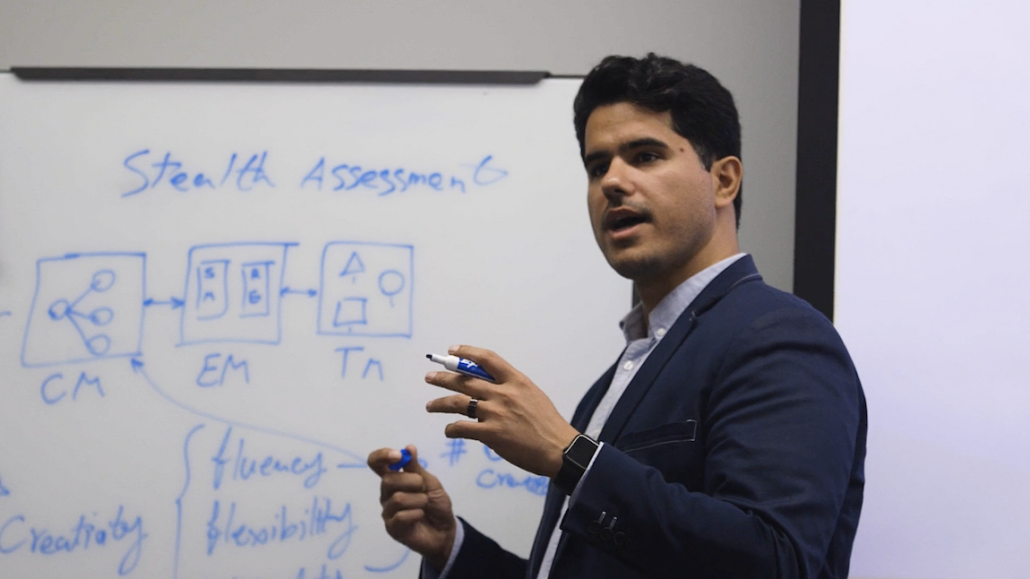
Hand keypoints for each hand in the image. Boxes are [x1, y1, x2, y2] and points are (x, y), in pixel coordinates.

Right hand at [367, 445, 456, 570]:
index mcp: (394, 478)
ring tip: (425, 505)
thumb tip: (409, 447)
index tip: (398, 455)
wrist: (445, 530)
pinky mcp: (391, 528)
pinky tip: (421, 516)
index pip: (376, 463)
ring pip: (397, 498)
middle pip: (388, 480)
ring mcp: (387, 511)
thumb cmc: (436, 504)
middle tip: (424, 489)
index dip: (382, 456)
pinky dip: (417, 513)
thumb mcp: (430, 482)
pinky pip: (401, 516)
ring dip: (418, 500)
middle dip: (412, 482)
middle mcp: (386, 493)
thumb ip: (417, 468)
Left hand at [425, 345, 579, 477]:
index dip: (466, 352)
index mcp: (516, 380)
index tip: (452, 351)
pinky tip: (448, 430)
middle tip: (430, 377)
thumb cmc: (548, 423)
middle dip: (443, 377)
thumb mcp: (533, 395)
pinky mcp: (490, 434)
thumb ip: (511, 389)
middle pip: (465, 379)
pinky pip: (461, 428)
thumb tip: (490, 389)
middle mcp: (503, 393)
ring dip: (440, 403)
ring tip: (429, 406)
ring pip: (458, 402)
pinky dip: (451, 429)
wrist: (558, 448)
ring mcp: (495, 413)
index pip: (487, 359)